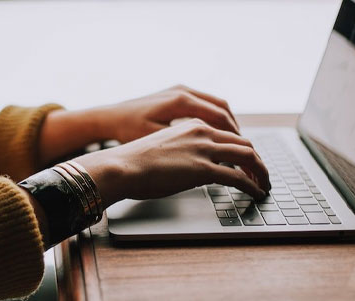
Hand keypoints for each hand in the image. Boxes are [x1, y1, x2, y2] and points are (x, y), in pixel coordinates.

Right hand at [73, 119, 269, 207]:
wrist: (121, 166)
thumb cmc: (133, 162)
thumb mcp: (163, 149)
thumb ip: (183, 152)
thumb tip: (191, 169)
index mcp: (192, 125)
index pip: (228, 134)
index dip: (242, 149)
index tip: (247, 162)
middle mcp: (202, 132)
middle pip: (243, 143)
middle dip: (257, 160)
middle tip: (262, 174)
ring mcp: (204, 149)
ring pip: (248, 156)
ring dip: (261, 172)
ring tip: (264, 185)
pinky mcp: (203, 169)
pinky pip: (238, 177)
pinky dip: (252, 185)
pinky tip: (256, 193)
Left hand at [95, 84, 239, 142]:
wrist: (110, 117)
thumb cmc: (128, 131)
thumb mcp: (157, 141)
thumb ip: (185, 146)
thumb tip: (212, 157)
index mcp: (180, 101)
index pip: (219, 117)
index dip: (234, 136)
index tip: (242, 152)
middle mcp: (183, 91)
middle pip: (222, 108)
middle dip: (235, 130)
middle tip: (244, 149)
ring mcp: (180, 90)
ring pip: (215, 104)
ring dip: (227, 123)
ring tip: (234, 143)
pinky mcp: (176, 93)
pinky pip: (204, 103)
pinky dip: (215, 118)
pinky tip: (216, 134)